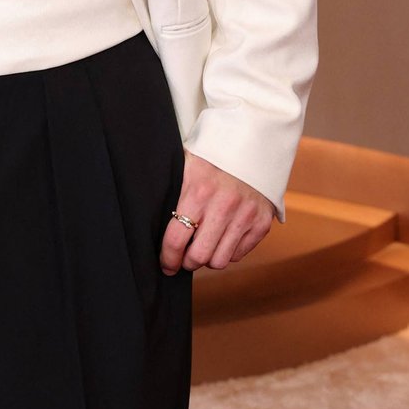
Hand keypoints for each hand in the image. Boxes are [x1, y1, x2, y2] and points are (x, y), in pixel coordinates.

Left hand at [160, 152, 273, 274]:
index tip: (166, 264)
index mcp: (198, 191)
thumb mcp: (187, 165)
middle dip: (187, 261)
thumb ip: (172, 191)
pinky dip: (228, 251)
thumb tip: (146, 213)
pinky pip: (238, 255)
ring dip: (208, 258)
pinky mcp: (261, 223)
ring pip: (219, 261)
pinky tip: (222, 237)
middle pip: (198, 256)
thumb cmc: (213, 156)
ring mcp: (245, 216)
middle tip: (184, 257)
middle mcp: (223, 206)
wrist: (253, 144)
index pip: (176, 239)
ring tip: (204, 246)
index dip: (168, 258)